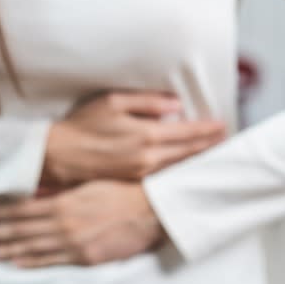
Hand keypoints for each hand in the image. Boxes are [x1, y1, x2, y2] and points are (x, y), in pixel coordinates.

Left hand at [0, 180, 163, 267]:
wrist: (150, 210)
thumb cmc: (121, 191)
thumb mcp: (87, 183)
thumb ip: (59, 188)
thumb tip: (35, 188)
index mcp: (62, 202)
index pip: (22, 209)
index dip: (0, 213)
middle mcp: (63, 223)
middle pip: (22, 230)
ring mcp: (73, 243)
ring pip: (33, 248)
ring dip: (9, 250)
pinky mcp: (85, 257)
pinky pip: (53, 261)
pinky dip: (33, 262)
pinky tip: (18, 263)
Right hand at [42, 91, 224, 185]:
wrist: (59, 156)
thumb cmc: (82, 125)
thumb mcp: (113, 102)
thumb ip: (147, 102)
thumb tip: (175, 105)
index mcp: (146, 135)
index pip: (187, 132)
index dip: (207, 129)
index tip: (223, 126)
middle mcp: (148, 157)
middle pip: (188, 153)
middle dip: (208, 147)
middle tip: (225, 142)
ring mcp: (140, 173)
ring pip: (177, 167)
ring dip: (195, 160)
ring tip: (210, 154)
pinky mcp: (132, 181)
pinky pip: (163, 175)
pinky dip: (177, 170)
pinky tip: (183, 167)